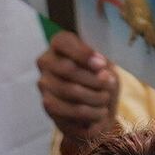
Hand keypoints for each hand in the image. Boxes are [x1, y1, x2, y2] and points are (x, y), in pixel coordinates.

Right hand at [36, 33, 121, 147]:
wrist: (96, 109)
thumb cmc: (101, 80)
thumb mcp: (106, 69)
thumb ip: (103, 66)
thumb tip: (100, 71)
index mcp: (60, 44)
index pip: (63, 42)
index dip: (83, 53)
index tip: (102, 64)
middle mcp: (46, 61)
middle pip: (68, 68)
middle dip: (94, 79)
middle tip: (109, 85)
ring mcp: (44, 83)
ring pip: (68, 90)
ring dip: (93, 97)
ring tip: (106, 99)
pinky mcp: (47, 104)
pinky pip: (67, 110)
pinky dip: (89, 113)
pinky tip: (100, 113)